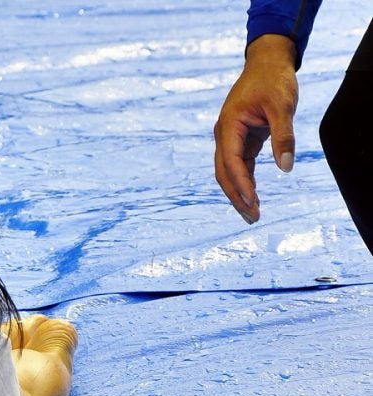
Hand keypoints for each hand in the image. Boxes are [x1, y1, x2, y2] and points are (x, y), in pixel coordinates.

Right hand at [214, 34, 298, 223]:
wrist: (267, 63)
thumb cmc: (273, 81)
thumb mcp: (283, 106)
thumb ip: (284, 136)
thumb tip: (286, 168)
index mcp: (228, 126)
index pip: (231, 162)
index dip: (241, 184)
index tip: (253, 201)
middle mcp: (224, 135)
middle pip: (224, 173)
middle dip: (236, 196)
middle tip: (252, 217)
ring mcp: (230, 138)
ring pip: (228, 172)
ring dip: (239, 193)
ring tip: (253, 214)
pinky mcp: (240, 139)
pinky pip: (238, 166)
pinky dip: (244, 181)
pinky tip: (253, 195)